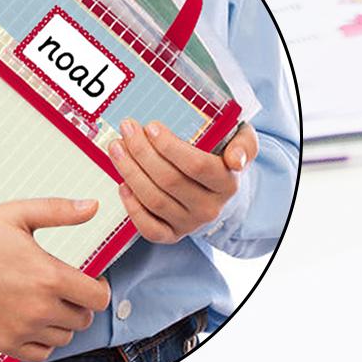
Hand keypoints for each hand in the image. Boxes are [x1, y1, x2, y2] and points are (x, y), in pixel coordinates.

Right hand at [0, 197, 110, 361]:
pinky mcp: (3, 344)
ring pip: (64, 338)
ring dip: (64, 322)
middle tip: (69, 288)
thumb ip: (60, 210)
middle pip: (84, 318)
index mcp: (48, 277)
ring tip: (51, 302)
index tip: (92, 279)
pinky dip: (44, 341)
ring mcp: (20, 330)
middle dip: (82, 303)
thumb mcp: (19, 213)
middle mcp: (38, 309)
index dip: (101, 287)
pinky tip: (36, 321)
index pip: (98, 297)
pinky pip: (40, 354)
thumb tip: (92, 205)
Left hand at [110, 119, 255, 244]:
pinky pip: (149, 228)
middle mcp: (209, 208)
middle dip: (142, 152)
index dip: (170, 147)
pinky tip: (122, 184)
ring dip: (130, 172)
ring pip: (154, 200)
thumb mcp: (244, 143)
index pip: (196, 165)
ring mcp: (189, 224)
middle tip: (127, 129)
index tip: (150, 126)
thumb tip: (235, 159)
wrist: (225, 192)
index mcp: (227, 183)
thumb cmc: (227, 158)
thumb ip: (244, 145)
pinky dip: (132, 207)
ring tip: (117, 148)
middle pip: (169, 181)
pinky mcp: (173, 236)